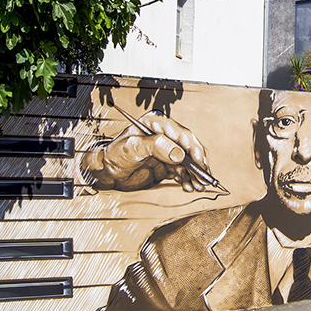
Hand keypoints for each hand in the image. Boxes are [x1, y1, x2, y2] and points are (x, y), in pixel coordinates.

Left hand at [80, 110, 210, 191]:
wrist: (107, 171)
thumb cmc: (115, 154)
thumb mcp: (132, 147)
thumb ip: (156, 146)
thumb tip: (179, 153)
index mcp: (158, 124)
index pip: (181, 134)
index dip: (193, 148)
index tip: (198, 161)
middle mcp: (165, 136)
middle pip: (189, 148)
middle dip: (197, 164)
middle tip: (203, 177)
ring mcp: (168, 151)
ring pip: (188, 162)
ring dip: (194, 174)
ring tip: (196, 185)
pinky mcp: (168, 164)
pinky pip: (183, 171)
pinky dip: (188, 179)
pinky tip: (188, 186)